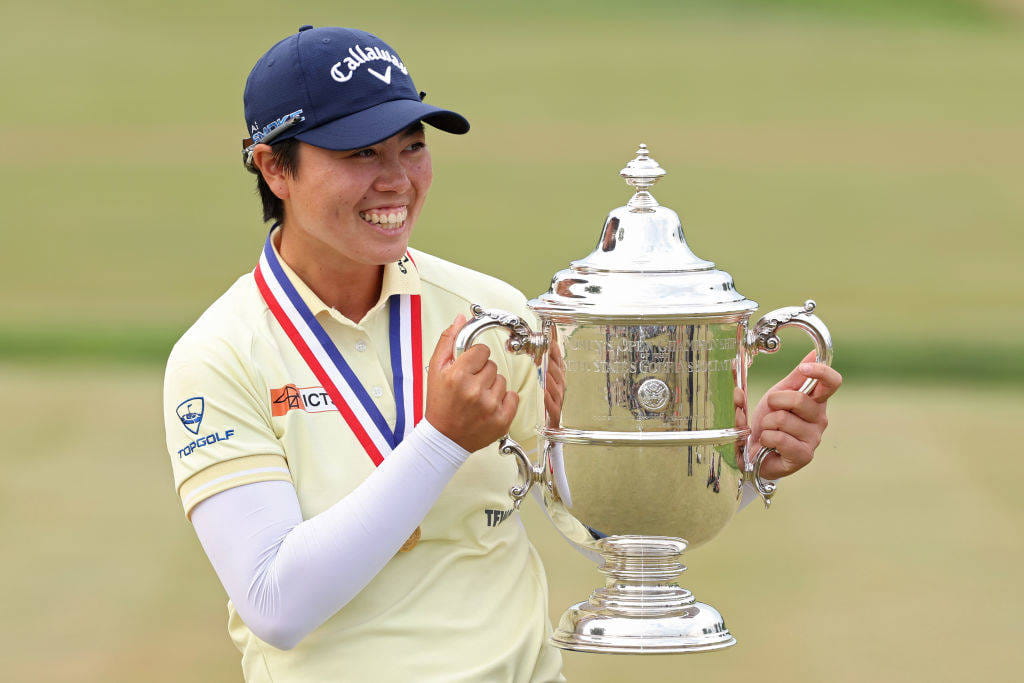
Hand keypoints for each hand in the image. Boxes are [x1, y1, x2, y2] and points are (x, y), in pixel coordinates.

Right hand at [425, 315, 518, 451]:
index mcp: (458, 375)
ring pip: (503, 380)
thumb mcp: (436, 370)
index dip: (475, 358)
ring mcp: (490, 406)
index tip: (469, 368)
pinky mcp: (501, 419)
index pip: (482, 351)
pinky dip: (504, 400)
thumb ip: (448, 341)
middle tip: (470, 386)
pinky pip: (513, 396)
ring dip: (492, 387)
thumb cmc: (440, 404)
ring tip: (478, 398)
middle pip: (493, 365)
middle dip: (482, 373)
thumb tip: (460, 319)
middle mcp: (475, 390)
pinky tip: (489, 406)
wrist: (444, 438)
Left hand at [747, 351, 841, 479]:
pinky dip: (766, 438)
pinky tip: (769, 443)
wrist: (755, 451)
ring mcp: (813, 438)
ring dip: (767, 423)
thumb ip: (795, 377)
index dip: (820, 372)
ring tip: (769, 430)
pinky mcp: (804, 455)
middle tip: (771, 411)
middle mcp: (820, 418)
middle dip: (775, 402)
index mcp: (816, 401)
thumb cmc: (770, 423)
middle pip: (799, 399)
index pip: (832, 382)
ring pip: (784, 419)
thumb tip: (814, 353)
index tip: (804, 369)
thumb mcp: (778, 395)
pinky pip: (780, 437)